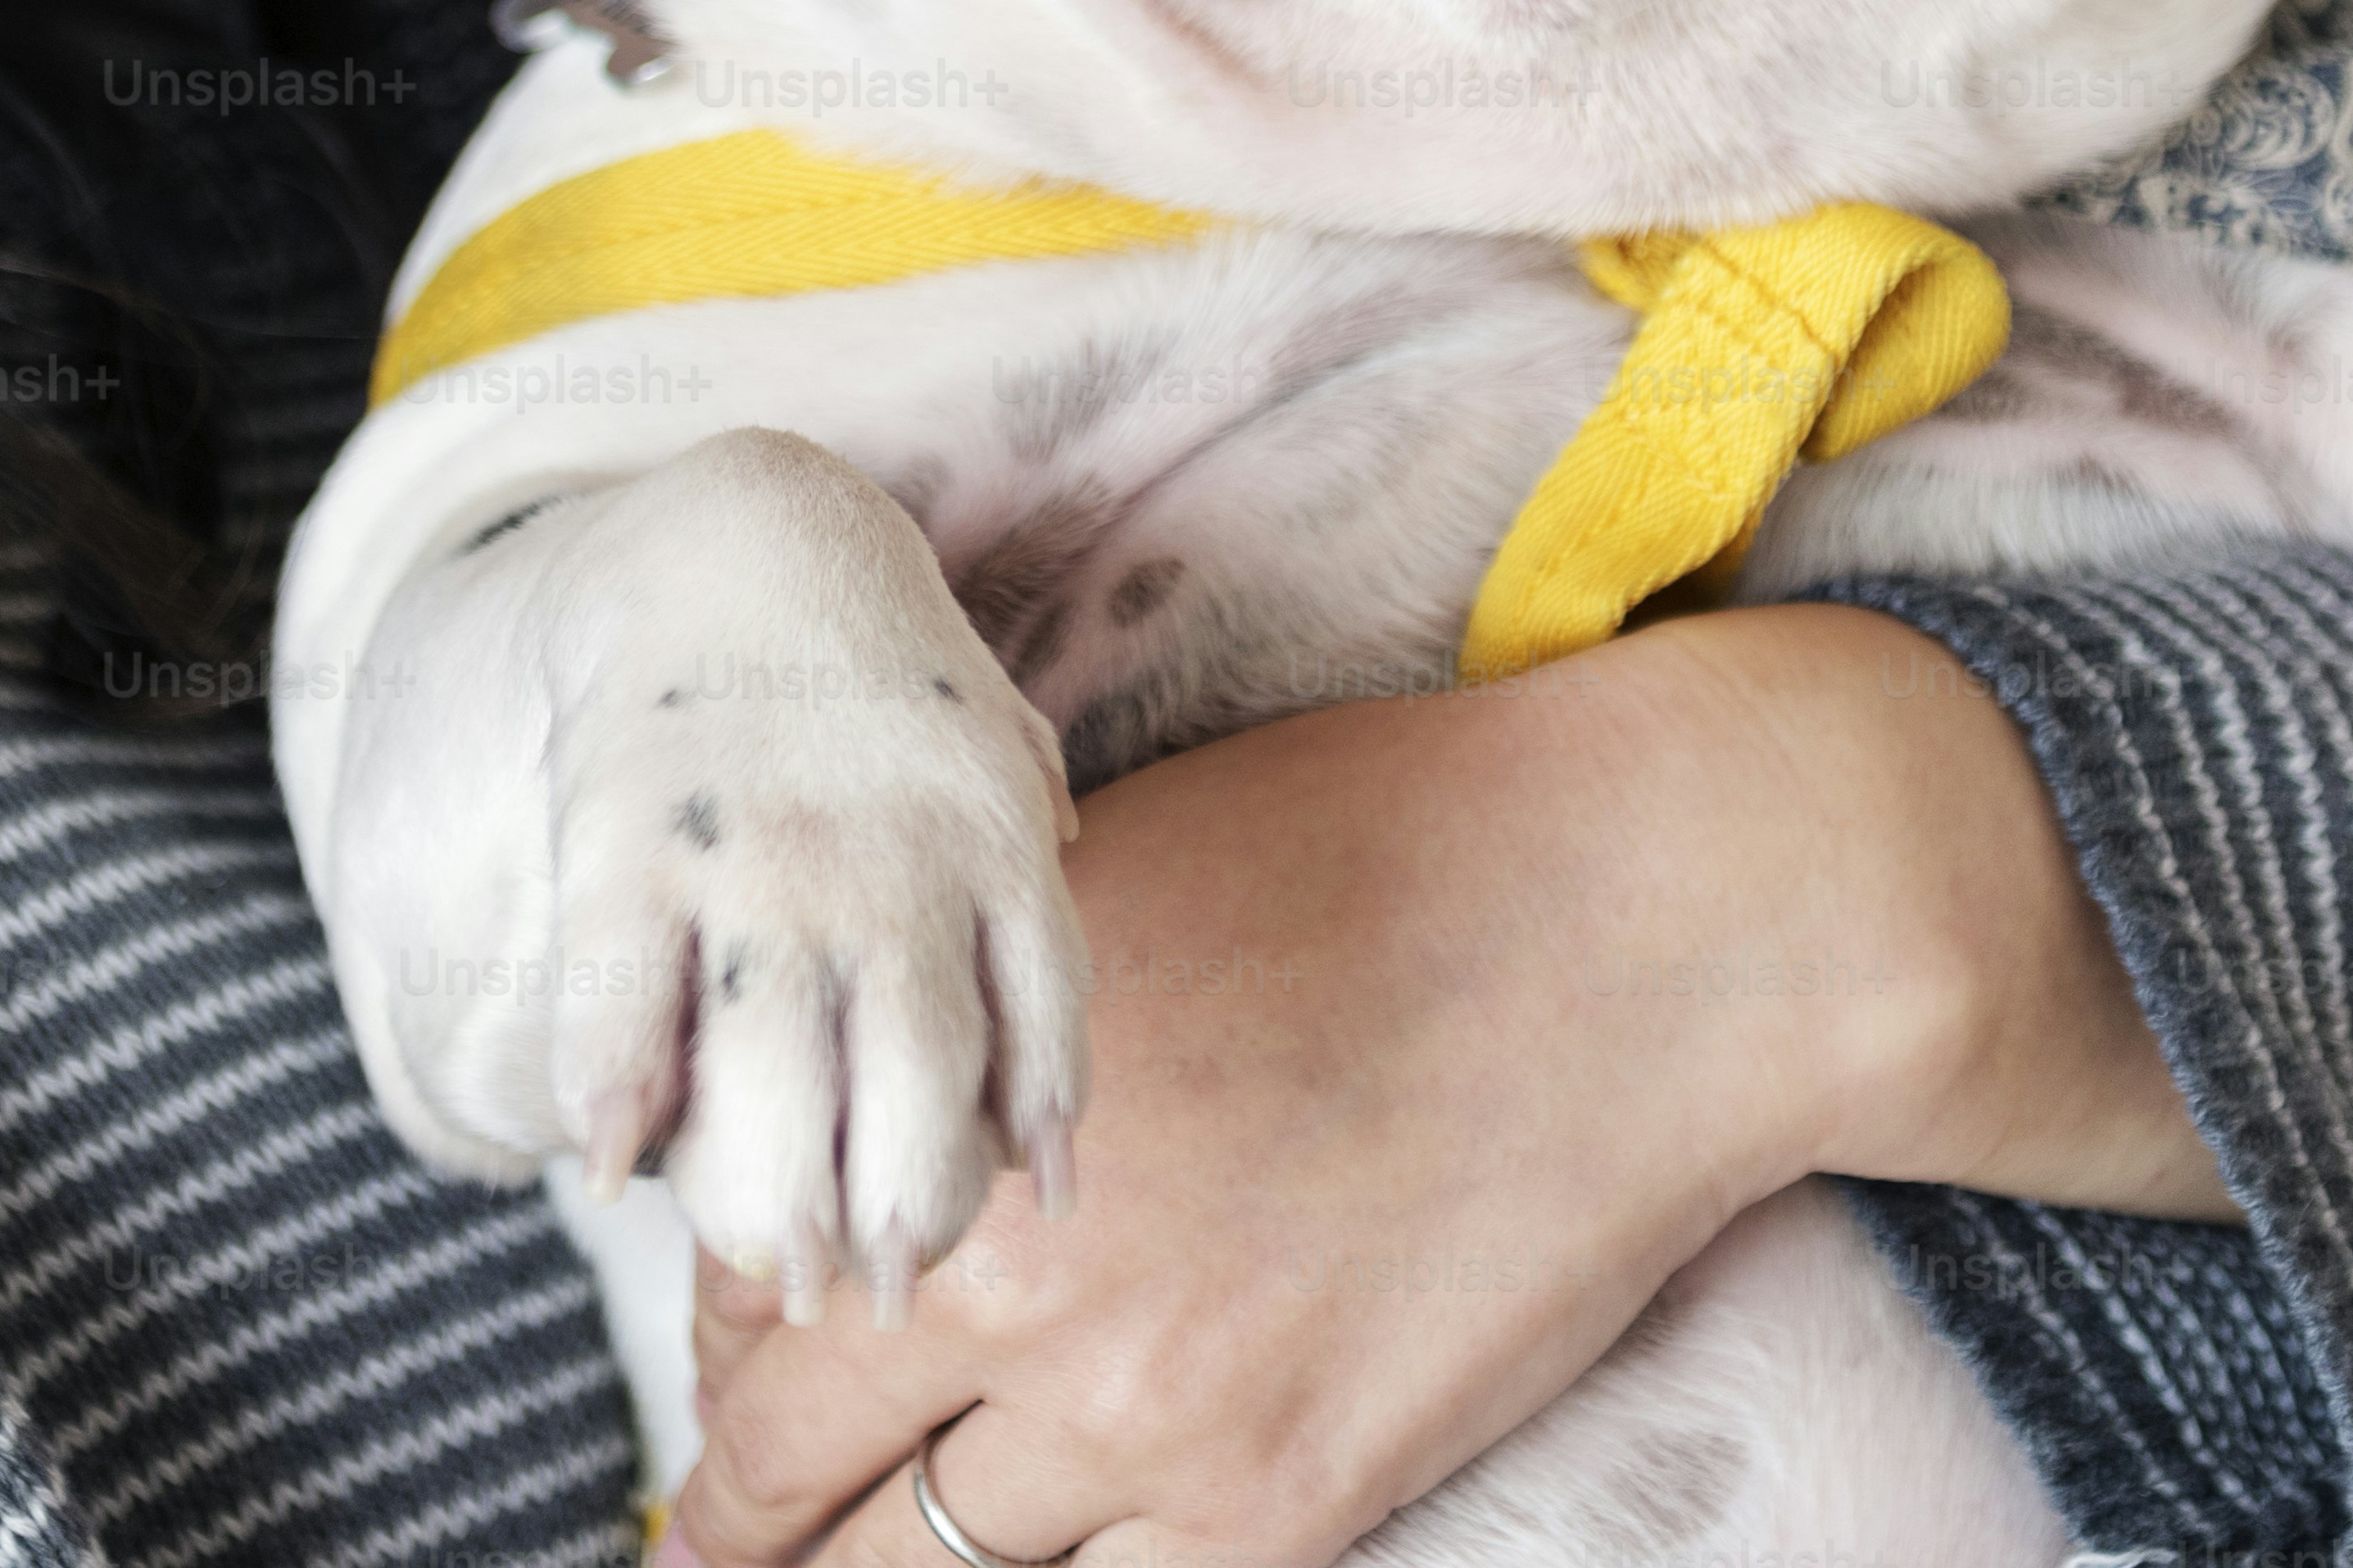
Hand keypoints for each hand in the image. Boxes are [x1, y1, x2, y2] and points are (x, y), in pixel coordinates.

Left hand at [666, 601, 2225, 1566]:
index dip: (720, 1348)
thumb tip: (863, 1136)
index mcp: (955, 1122)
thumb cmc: (1376, 855)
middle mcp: (1026, 1290)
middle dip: (735, 1514)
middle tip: (709, 1540)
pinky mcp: (1294, 1498)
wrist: (1642, 932)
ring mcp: (1161, 1416)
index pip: (749, 1296)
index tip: (725, 1374)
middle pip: (790, 1468)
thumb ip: (967, 1044)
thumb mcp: (1097, 903)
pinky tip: (1039, 1561)